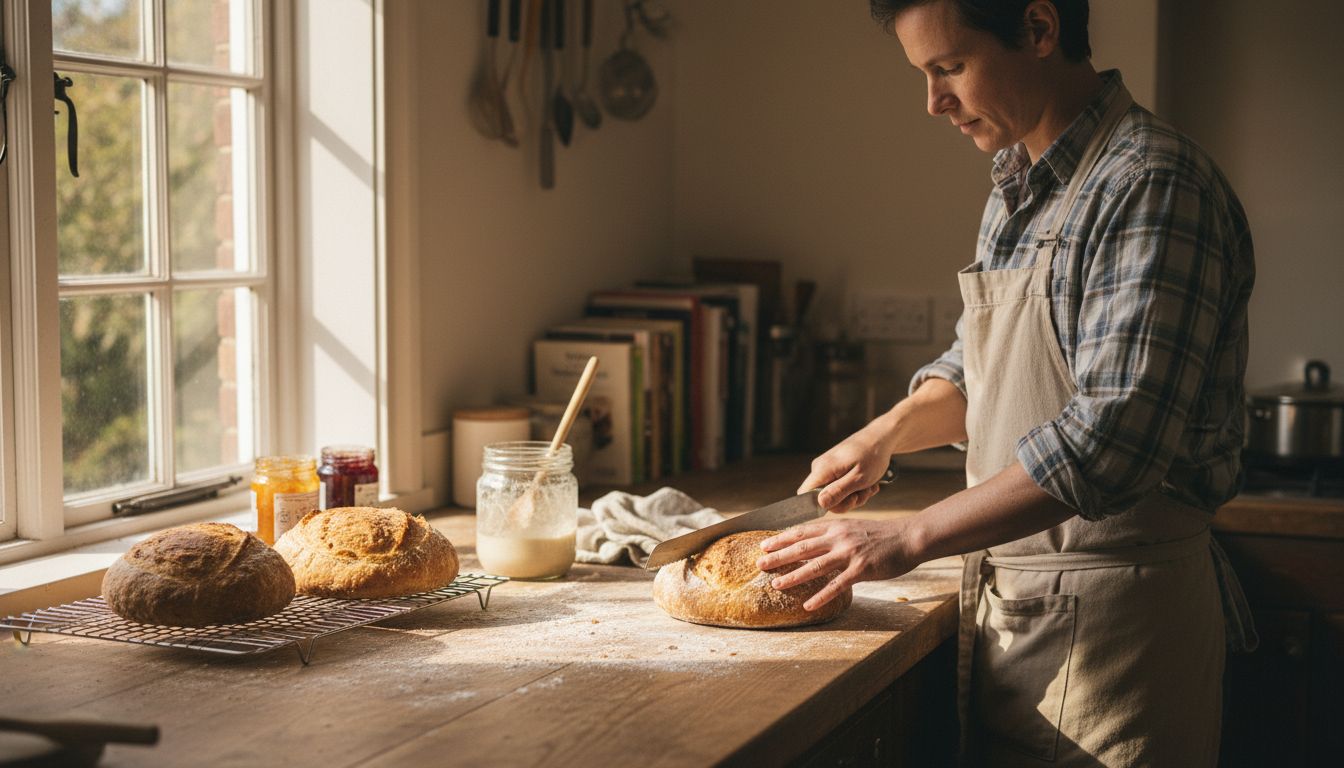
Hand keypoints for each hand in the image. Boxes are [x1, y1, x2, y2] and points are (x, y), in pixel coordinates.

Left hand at [756, 518, 914, 610]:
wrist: (909, 537)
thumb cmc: (882, 534)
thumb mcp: (854, 528)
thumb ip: (835, 535)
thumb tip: (816, 543)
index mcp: (836, 527)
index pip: (802, 532)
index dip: (781, 538)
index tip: (764, 545)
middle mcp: (839, 537)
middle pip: (802, 547)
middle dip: (778, 556)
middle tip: (759, 564)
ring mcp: (849, 553)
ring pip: (814, 566)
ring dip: (793, 576)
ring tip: (775, 585)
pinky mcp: (861, 569)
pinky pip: (836, 585)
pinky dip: (821, 595)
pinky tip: (808, 604)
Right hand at [799, 420, 897, 511]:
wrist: (880, 439)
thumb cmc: (872, 456)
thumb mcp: (859, 478)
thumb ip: (838, 491)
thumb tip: (820, 503)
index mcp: (822, 469)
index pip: (804, 494)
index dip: (818, 506)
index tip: (843, 503)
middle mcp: (820, 469)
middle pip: (822, 499)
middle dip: (846, 502)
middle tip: (863, 493)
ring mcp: (827, 470)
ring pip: (834, 496)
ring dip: (854, 496)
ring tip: (868, 486)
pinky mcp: (834, 471)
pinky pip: (840, 489)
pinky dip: (855, 490)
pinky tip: (867, 484)